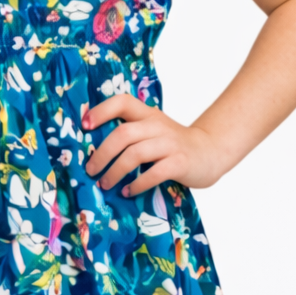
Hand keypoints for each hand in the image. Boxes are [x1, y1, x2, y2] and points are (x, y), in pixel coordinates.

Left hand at [82, 95, 226, 195]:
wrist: (210, 151)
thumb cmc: (173, 145)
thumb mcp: (153, 130)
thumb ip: (131, 133)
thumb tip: (93, 152)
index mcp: (148, 114)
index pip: (123, 102)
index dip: (101, 111)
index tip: (84, 126)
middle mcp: (158, 125)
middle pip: (123, 134)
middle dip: (102, 154)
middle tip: (90, 170)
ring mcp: (170, 144)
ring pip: (135, 154)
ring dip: (115, 171)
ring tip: (105, 184)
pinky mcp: (180, 162)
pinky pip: (154, 173)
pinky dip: (137, 184)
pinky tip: (128, 191)